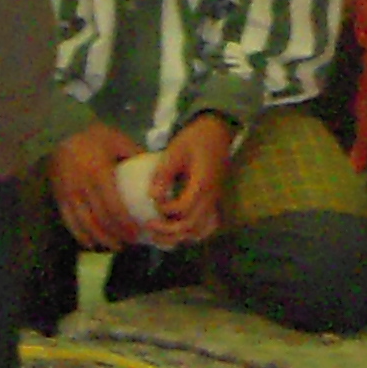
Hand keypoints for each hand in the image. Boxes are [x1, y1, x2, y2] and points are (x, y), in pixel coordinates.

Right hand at [49, 122, 148, 248]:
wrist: (60, 132)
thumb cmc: (93, 137)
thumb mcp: (117, 140)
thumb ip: (136, 154)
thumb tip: (157, 170)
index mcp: (99, 173)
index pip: (114, 207)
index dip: (125, 224)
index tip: (136, 234)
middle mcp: (83, 187)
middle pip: (101, 220)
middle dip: (116, 235)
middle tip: (129, 243)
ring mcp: (69, 194)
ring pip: (85, 225)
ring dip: (100, 239)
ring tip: (114, 245)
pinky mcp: (59, 197)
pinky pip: (69, 222)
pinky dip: (80, 235)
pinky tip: (91, 243)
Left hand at [145, 113, 234, 245]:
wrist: (218, 130)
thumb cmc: (195, 138)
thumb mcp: (175, 150)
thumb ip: (164, 173)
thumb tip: (152, 196)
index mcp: (202, 184)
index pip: (183, 210)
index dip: (165, 211)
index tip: (153, 201)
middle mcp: (211, 198)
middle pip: (191, 226)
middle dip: (168, 231)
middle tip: (149, 227)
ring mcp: (215, 201)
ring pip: (200, 231)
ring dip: (179, 237)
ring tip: (159, 236)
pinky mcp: (215, 202)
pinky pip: (208, 226)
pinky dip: (193, 233)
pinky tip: (178, 232)